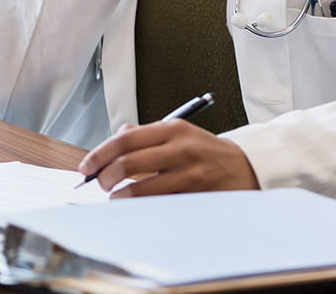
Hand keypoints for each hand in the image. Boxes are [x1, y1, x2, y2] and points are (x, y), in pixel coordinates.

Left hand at [77, 120, 260, 197]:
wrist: (248, 168)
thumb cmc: (207, 152)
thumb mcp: (180, 133)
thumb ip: (146, 135)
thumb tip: (114, 139)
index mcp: (172, 129)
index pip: (125, 139)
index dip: (100, 154)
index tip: (86, 167)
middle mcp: (181, 148)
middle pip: (128, 163)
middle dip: (106, 178)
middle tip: (100, 185)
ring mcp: (190, 174)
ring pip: (142, 189)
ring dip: (121, 197)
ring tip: (116, 199)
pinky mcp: (196, 196)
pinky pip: (160, 205)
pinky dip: (143, 208)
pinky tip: (138, 207)